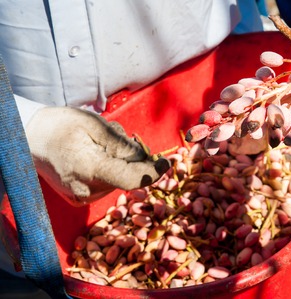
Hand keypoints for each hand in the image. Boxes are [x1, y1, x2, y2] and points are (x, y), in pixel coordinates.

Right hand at [26, 107, 169, 205]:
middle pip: (127, 179)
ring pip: (119, 181)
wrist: (31, 138)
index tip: (167, 162)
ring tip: (102, 146)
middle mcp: (87, 190)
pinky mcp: (80, 199)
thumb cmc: (63, 125)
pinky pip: (107, 185)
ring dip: (122, 164)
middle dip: (136, 161)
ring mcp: (82, 197)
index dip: (153, 172)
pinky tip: (97, 156)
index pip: (132, 179)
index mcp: (90, 169)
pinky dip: (111, 170)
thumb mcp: (96, 125)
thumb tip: (145, 159)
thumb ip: (122, 145)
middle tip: (125, 139)